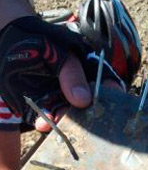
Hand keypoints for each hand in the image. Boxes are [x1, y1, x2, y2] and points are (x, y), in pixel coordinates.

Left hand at [0, 16, 122, 130]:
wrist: (11, 42)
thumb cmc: (40, 41)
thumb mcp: (58, 52)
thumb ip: (71, 74)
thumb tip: (83, 100)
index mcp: (90, 74)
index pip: (109, 89)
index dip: (114, 101)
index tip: (113, 111)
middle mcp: (81, 90)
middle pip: (92, 110)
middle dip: (88, 121)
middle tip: (85, 128)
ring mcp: (65, 100)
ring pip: (72, 117)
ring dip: (66, 125)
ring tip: (56, 125)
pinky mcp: (49, 106)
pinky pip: (52, 118)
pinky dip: (48, 123)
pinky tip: (43, 124)